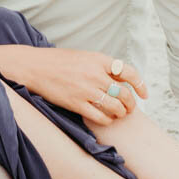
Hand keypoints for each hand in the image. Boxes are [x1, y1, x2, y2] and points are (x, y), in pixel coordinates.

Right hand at [10, 49, 146, 126]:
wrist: (34, 67)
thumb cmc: (58, 61)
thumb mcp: (84, 57)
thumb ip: (102, 67)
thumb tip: (120, 79)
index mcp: (99, 60)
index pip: (129, 73)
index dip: (140, 85)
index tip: (144, 94)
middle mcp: (95, 75)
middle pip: (124, 94)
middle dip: (130, 104)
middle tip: (129, 108)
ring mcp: (86, 90)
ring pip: (115, 107)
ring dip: (120, 114)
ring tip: (118, 114)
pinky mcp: (76, 104)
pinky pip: (101, 117)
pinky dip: (107, 120)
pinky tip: (106, 119)